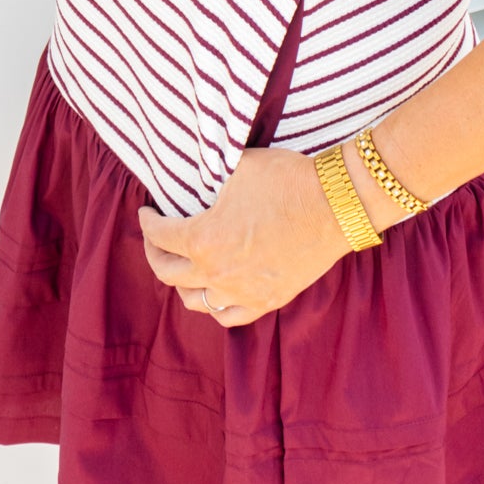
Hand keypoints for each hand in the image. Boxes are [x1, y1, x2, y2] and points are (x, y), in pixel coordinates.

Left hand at [136, 143, 376, 325]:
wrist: (336, 203)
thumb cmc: (287, 180)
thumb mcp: (237, 167)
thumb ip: (209, 178)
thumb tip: (195, 173)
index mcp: (202, 239)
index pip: (160, 236)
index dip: (147, 222)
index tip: (147, 213)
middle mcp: (216, 272)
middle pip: (168, 272)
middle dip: (154, 252)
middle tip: (155, 239)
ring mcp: (242, 291)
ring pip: (194, 300)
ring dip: (181, 283)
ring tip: (181, 267)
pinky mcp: (268, 299)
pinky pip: (229, 316)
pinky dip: (215, 307)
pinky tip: (213, 293)